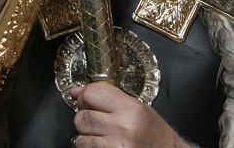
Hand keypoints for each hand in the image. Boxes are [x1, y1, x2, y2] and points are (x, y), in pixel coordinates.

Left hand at [70, 82, 187, 147]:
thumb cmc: (155, 133)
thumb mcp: (139, 108)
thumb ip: (110, 97)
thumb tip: (77, 92)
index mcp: (131, 109)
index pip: (93, 93)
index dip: (84, 95)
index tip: (84, 97)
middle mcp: (123, 128)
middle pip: (82, 117)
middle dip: (84, 116)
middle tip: (95, 118)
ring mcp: (115, 147)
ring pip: (81, 137)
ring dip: (86, 135)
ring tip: (101, 134)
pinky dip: (90, 147)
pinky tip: (103, 144)